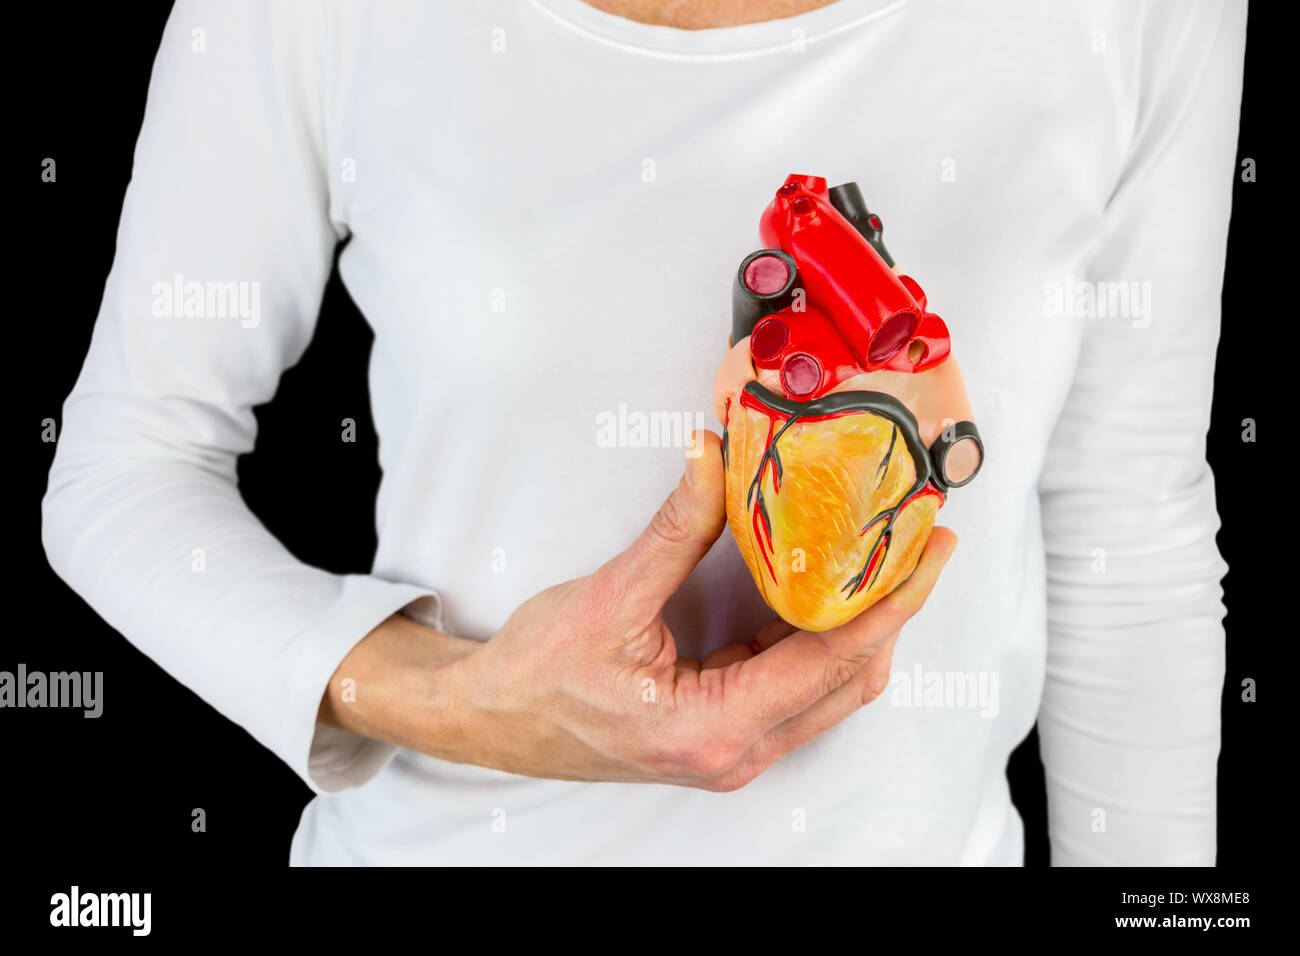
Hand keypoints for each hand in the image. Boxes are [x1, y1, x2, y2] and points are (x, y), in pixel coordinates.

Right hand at [320, 431, 955, 790]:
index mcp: (713, 729)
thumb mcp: (610, 596)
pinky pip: (795, 686)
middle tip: (921, 544)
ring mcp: (731, 748)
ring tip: (883, 559)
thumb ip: (677, 528)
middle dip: (891, 609)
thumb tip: (716, 456)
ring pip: (829, 688)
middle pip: (849, 680)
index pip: (833, 660)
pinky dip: (820, 638)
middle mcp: (735, 751)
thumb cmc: (539, 675)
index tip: (929, 551)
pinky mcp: (722, 733)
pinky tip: (824, 589)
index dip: (890, 600)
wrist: (491, 719)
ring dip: (860, 625)